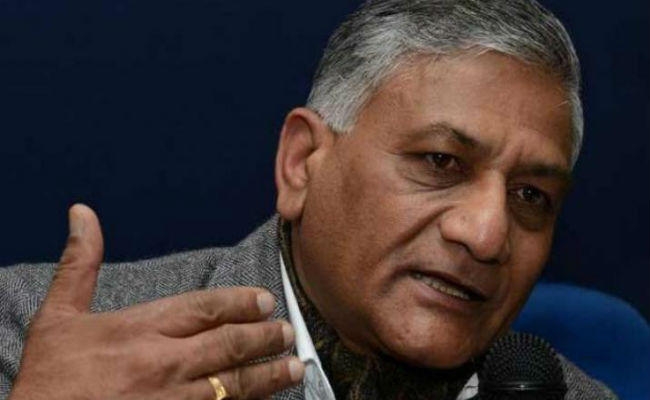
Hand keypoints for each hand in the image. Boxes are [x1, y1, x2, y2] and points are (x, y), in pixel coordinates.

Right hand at [9, 204, 303, 399]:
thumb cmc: (48, 379)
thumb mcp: (57, 317)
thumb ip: (80, 264)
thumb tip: (83, 214)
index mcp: (139, 329)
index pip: (204, 308)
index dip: (240, 303)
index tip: (265, 301)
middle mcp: (162, 363)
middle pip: (228, 345)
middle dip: (264, 338)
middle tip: (288, 334)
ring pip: (234, 384)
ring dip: (268, 375)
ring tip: (294, 368)